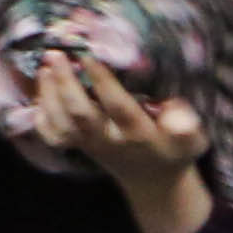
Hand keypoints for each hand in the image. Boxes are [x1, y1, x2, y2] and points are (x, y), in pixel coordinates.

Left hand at [25, 51, 212, 232]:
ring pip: (61, 124)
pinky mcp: (77, 146)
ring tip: (45, 67)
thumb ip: (188, 126)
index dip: (102, 81)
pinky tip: (40, 93)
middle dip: (64, 83)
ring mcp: (90, 144)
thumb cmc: (174, 149)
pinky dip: (40, 116)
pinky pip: (51, 136)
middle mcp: (110, 140)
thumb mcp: (192, 141)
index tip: (89, 54)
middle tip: (56, 54)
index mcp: (139, 134)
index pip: (118, 106)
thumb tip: (177, 111)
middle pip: (80, 114)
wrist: (152, 179)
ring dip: (48, 95)